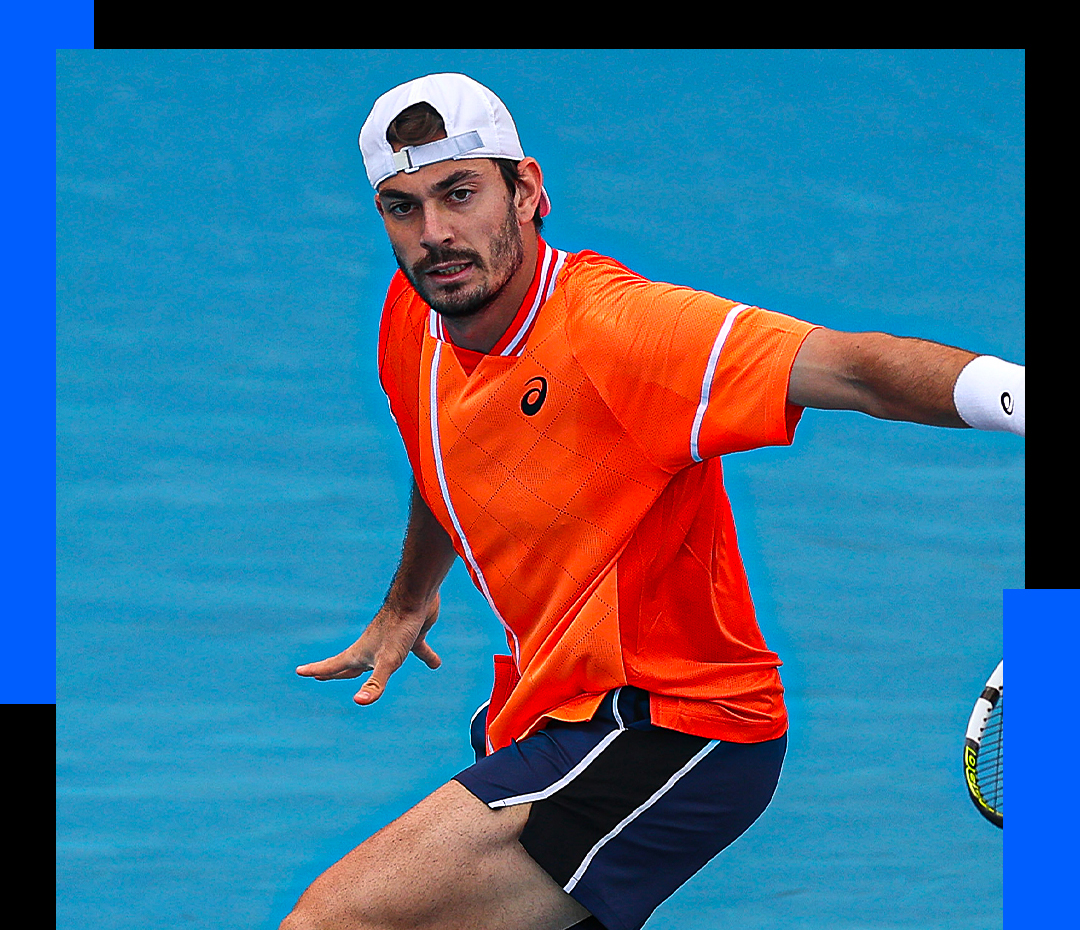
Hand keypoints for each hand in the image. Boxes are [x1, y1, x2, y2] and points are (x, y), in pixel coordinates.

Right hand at [295, 595, 441, 704]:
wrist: (417, 596)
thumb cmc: (399, 628)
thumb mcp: (389, 660)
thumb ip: (376, 683)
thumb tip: (359, 702)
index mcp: (361, 653)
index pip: (334, 666)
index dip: (317, 671)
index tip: (299, 671)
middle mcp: (373, 647)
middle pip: (351, 665)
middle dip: (337, 673)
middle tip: (320, 677)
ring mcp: (392, 641)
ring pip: (381, 660)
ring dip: (374, 670)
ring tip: (368, 676)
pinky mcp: (411, 636)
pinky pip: (417, 650)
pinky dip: (425, 657)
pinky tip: (436, 663)